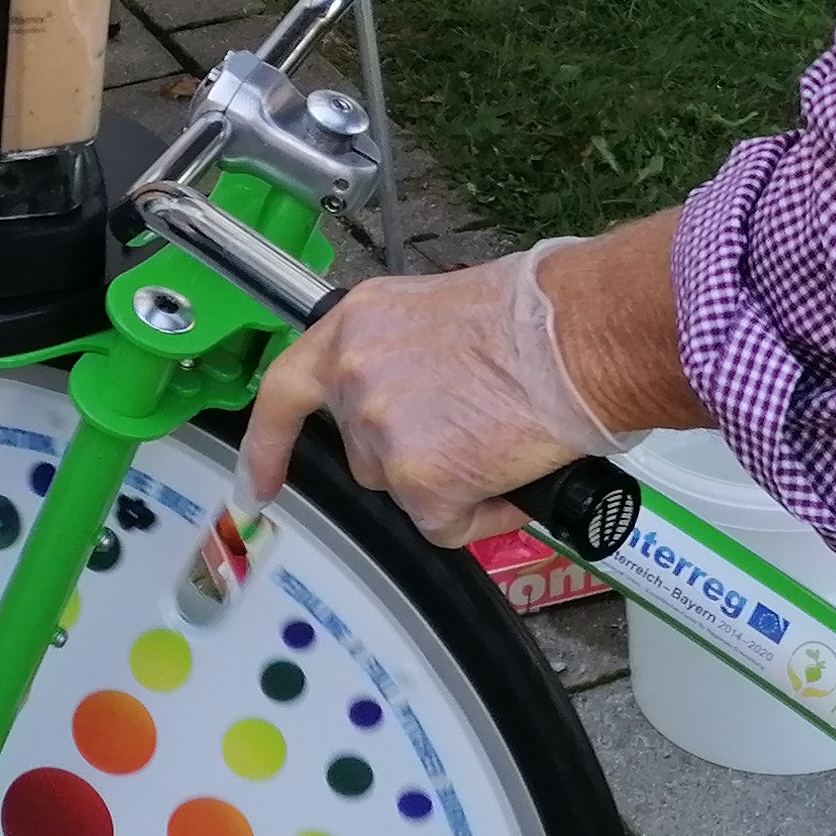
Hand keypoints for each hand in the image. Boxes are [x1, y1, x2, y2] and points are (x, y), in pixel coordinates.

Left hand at [240, 246, 624, 546]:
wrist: (579, 332)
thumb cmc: (537, 314)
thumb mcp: (441, 311)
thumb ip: (405, 353)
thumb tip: (419, 394)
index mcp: (357, 324)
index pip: (286, 389)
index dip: (267, 444)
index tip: (256, 484)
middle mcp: (356, 376)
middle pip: (363, 450)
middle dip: (410, 452)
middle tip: (469, 425)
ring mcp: (382, 433)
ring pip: (405, 488)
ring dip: (448, 479)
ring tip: (501, 438)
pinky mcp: (420, 483)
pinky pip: (445, 524)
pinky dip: (481, 512)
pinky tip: (511, 472)